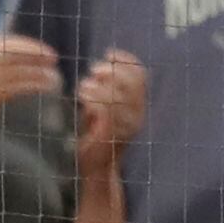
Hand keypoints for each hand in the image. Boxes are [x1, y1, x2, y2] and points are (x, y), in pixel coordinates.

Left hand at [74, 50, 147, 171]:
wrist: (96, 169)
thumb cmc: (96, 135)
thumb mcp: (102, 106)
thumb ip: (105, 89)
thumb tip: (99, 68)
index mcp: (138, 105)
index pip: (141, 75)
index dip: (126, 60)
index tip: (108, 53)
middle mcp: (138, 114)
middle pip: (131, 81)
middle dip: (111, 70)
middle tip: (92, 71)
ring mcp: (128, 125)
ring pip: (118, 95)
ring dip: (98, 87)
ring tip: (82, 89)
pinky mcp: (115, 135)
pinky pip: (108, 110)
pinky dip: (94, 101)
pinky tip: (83, 103)